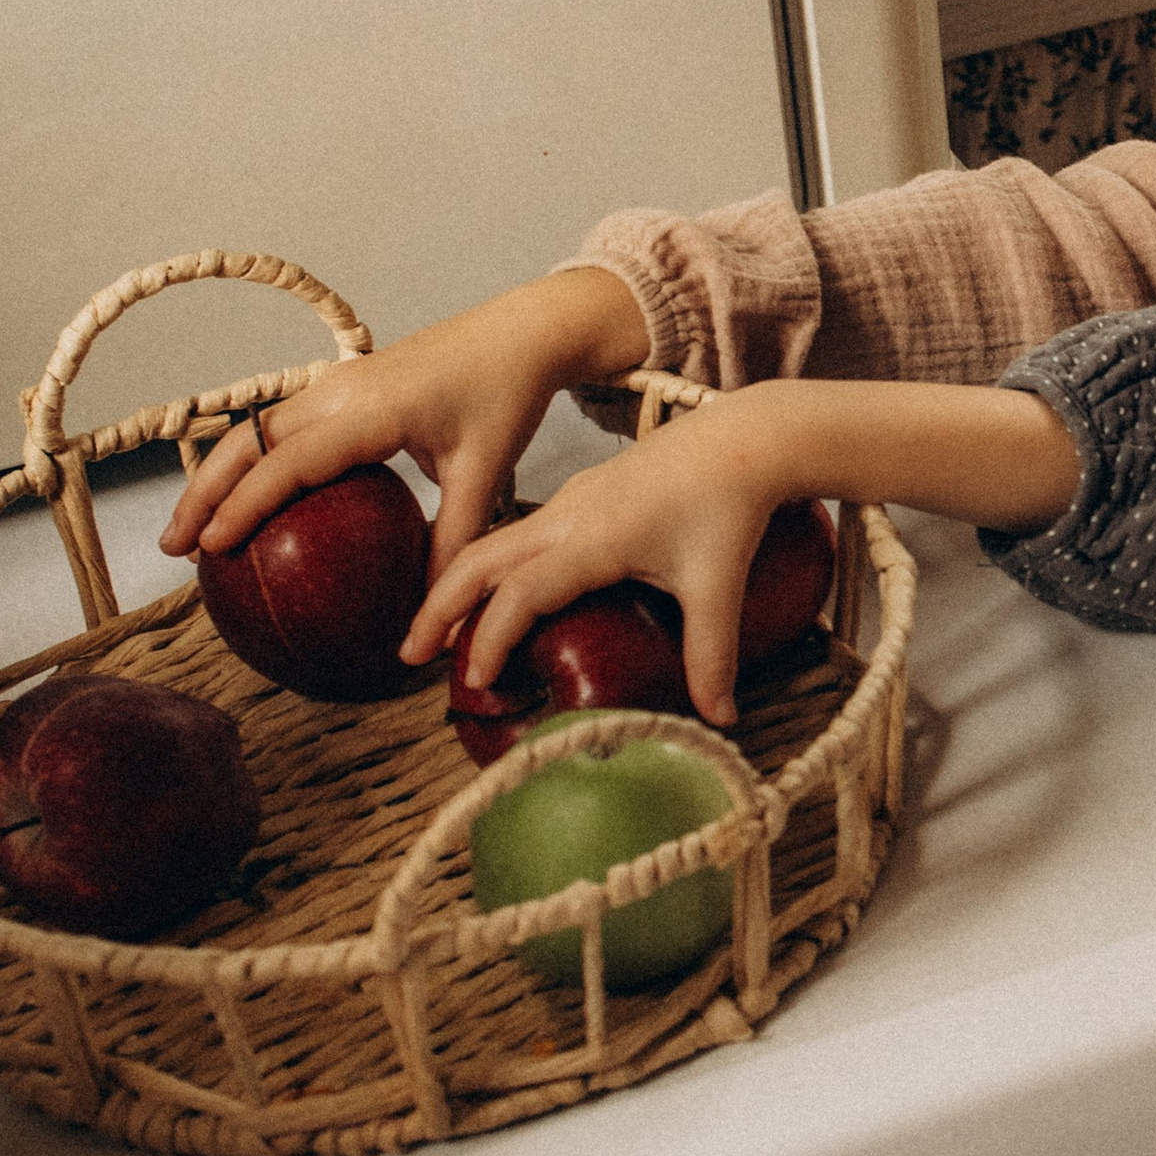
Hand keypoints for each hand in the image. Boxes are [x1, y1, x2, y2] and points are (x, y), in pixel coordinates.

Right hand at [160, 268, 650, 582]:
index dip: (246, 501)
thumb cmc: (504, 399)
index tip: (213, 545)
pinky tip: (243, 503)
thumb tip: (431, 623)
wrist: (518, 333)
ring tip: (190, 533)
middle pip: (250, 441)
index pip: (290, 460)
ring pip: (255, 430)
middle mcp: (339, 389)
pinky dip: (250, 462)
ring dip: (218, 475)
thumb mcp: (484, 476)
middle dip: (206, 492)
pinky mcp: (340, 385)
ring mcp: (335, 382)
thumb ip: (452, 545)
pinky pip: (280, 425)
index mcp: (371, 410)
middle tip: (175, 550)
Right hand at [402, 375, 1073, 725]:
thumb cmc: (730, 505)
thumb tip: (721, 720)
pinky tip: (496, 596)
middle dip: (441, 607)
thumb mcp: (719, 585)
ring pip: (494, 542)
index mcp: (593, 536)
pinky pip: (517, 532)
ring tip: (439, 635)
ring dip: (459, 585)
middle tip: (410, 658)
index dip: (492, 637)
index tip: (477, 681)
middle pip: (481, 559)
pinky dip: (491, 567)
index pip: (522, 592)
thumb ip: (711, 654)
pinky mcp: (580, 493)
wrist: (745, 436)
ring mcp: (569, 498)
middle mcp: (567, 513)